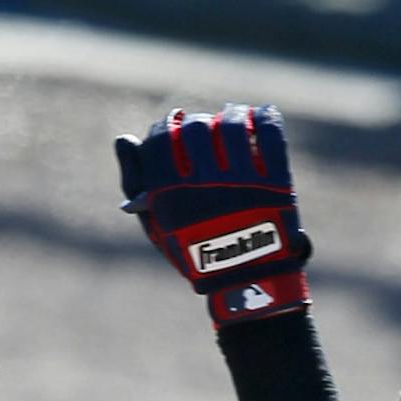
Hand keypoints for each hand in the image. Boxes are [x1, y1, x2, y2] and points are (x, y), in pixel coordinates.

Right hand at [115, 103, 311, 323]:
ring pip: (233, 123)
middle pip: (196, 127)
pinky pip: (270, 132)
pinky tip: (261, 117)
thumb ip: (136, 182)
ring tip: (233, 119)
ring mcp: (242, 183)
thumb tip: (123, 139)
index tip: (175, 124)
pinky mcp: (276, 184)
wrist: (248, 286)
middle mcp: (204, 185)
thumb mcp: (158, 226)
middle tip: (205, 130)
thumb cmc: (197, 253)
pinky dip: (266, 118)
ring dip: (232, 115)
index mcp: (171, 195)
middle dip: (198, 124)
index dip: (167, 126)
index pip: (161, 138)